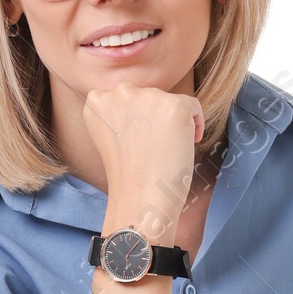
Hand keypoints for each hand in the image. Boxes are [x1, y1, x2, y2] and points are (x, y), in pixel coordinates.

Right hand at [84, 82, 203, 242]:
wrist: (139, 200)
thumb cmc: (127, 177)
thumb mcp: (110, 137)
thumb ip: (119, 115)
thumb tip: (144, 107)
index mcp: (97, 101)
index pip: (124, 98)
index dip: (136, 120)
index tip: (138, 142)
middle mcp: (120, 92)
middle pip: (148, 96)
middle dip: (154, 119)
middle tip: (152, 149)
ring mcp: (148, 97)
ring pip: (169, 101)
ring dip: (172, 123)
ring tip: (164, 151)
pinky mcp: (174, 106)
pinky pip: (193, 106)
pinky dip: (195, 125)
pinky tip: (186, 146)